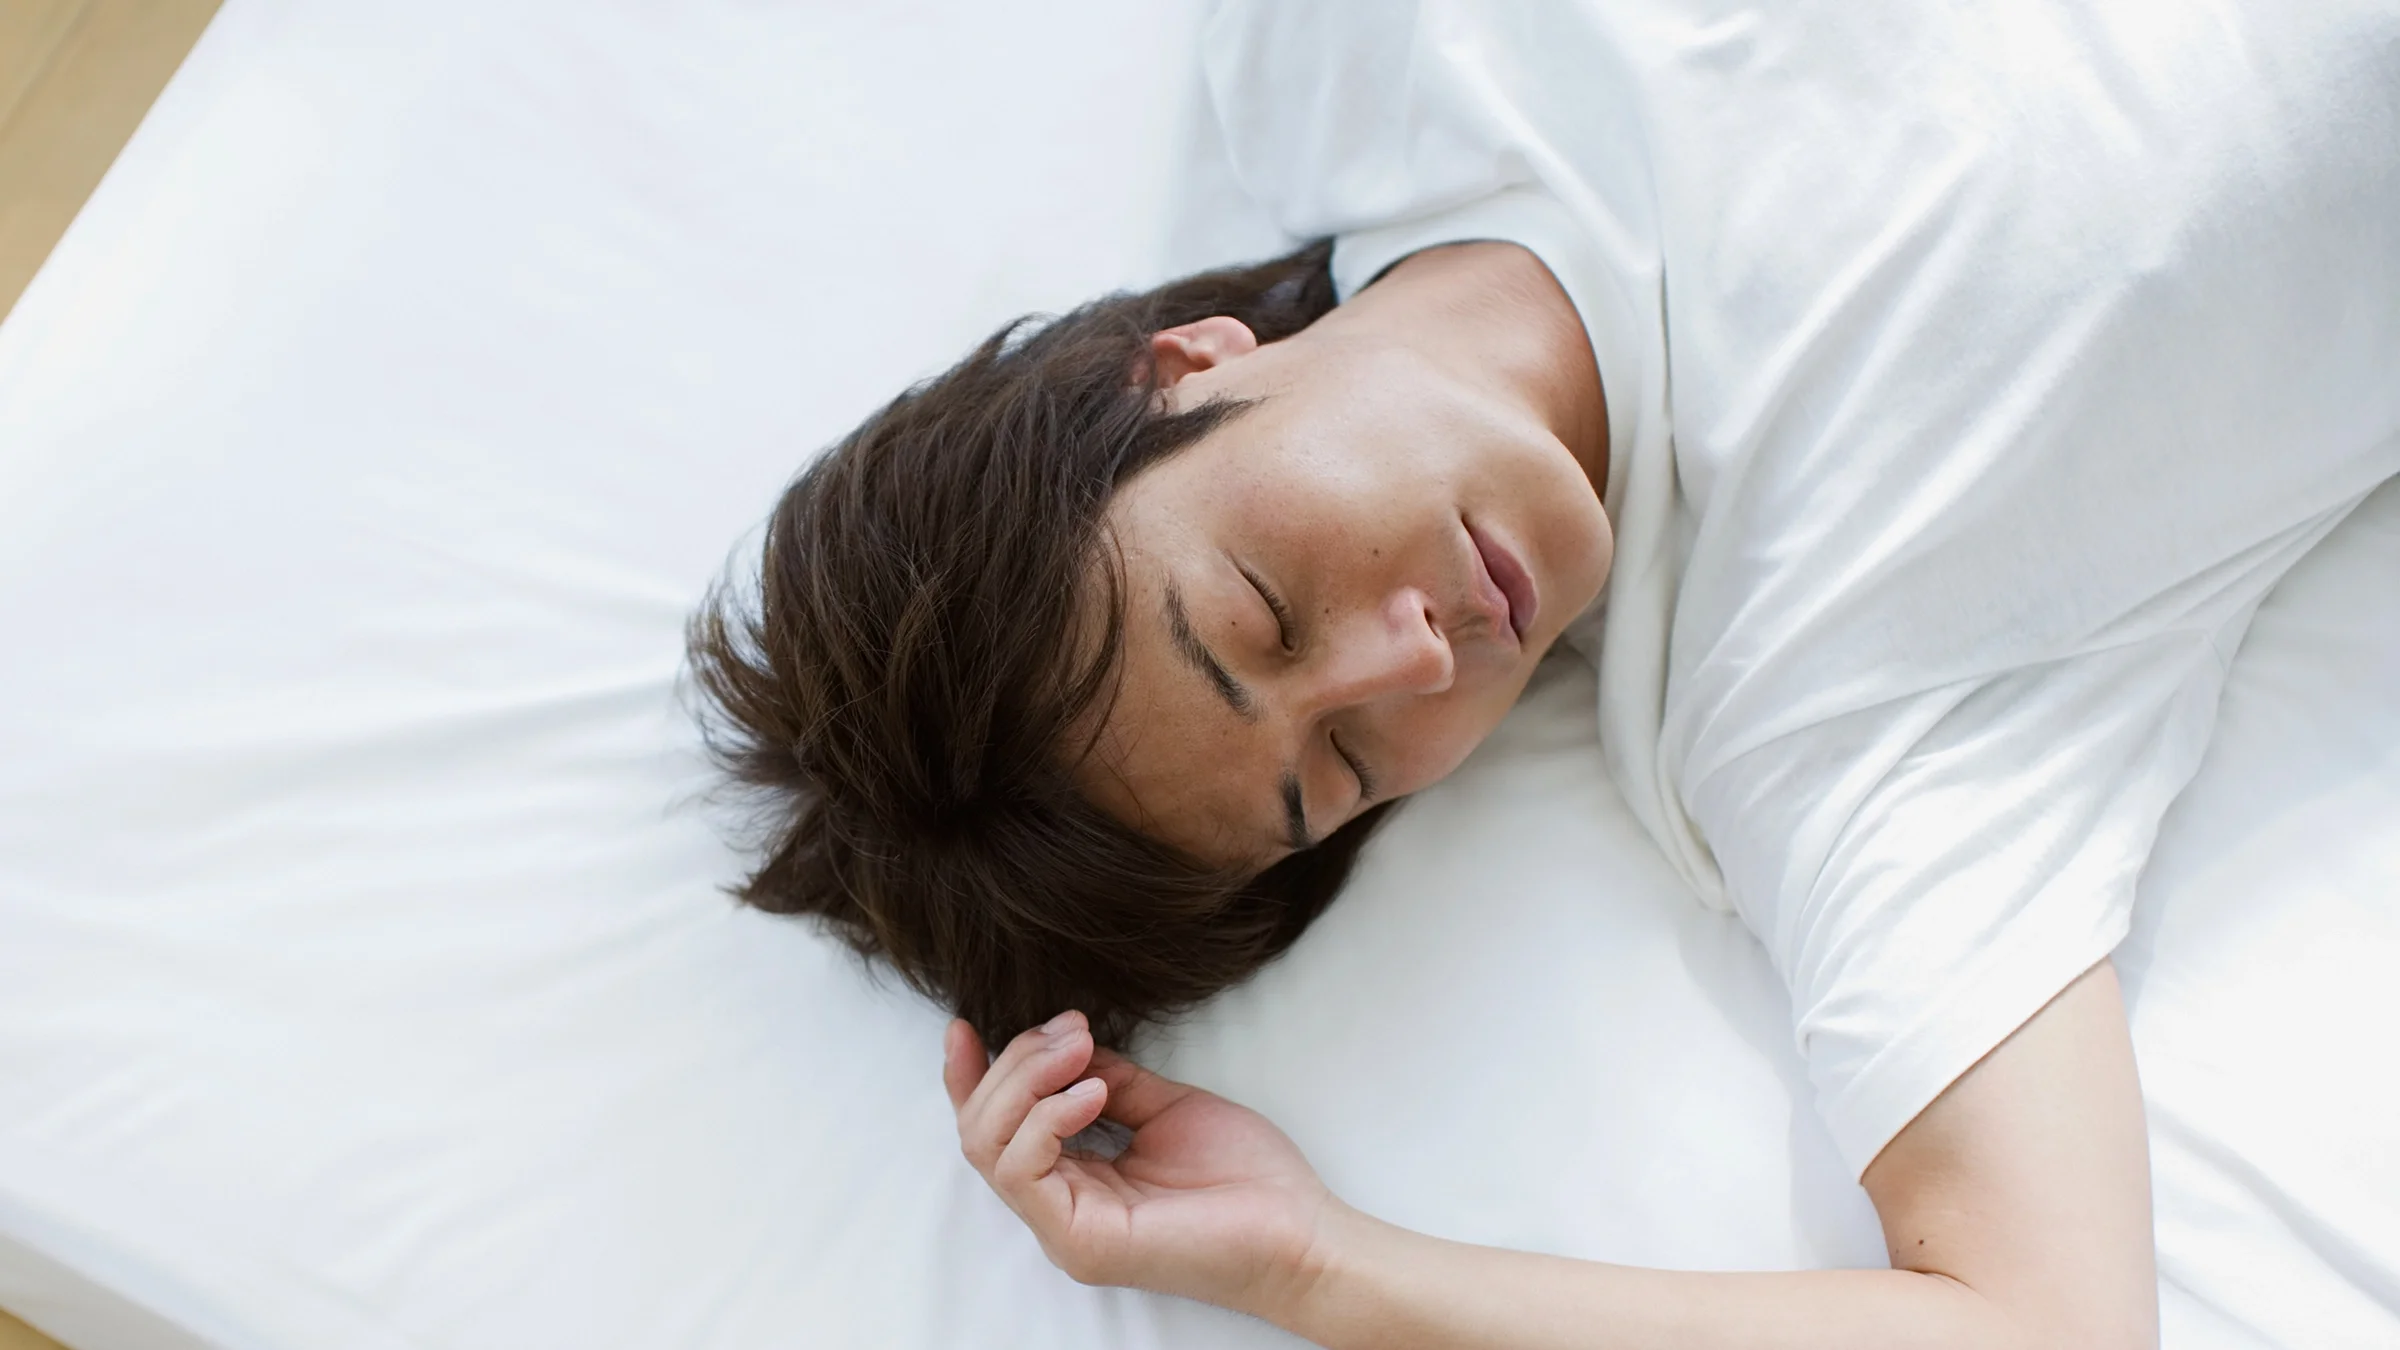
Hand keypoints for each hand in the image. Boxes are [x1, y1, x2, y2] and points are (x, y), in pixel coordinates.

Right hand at [943, 1011, 1337, 1319]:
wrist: (1300, 1229)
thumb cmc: (1247, 1177)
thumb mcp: (1166, 1106)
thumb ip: (1111, 1079)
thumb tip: (1068, 1046)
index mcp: (1076, 1181)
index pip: (994, 1129)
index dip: (970, 1076)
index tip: (966, 1024)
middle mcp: (1060, 1208)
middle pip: (980, 1130)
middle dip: (1013, 1063)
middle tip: (1068, 1030)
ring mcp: (1065, 1229)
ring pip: (989, 1147)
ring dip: (1024, 1081)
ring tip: (1077, 1051)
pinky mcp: (1082, 1242)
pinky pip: (1024, 1171)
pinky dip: (1046, 1118)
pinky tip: (1093, 1093)